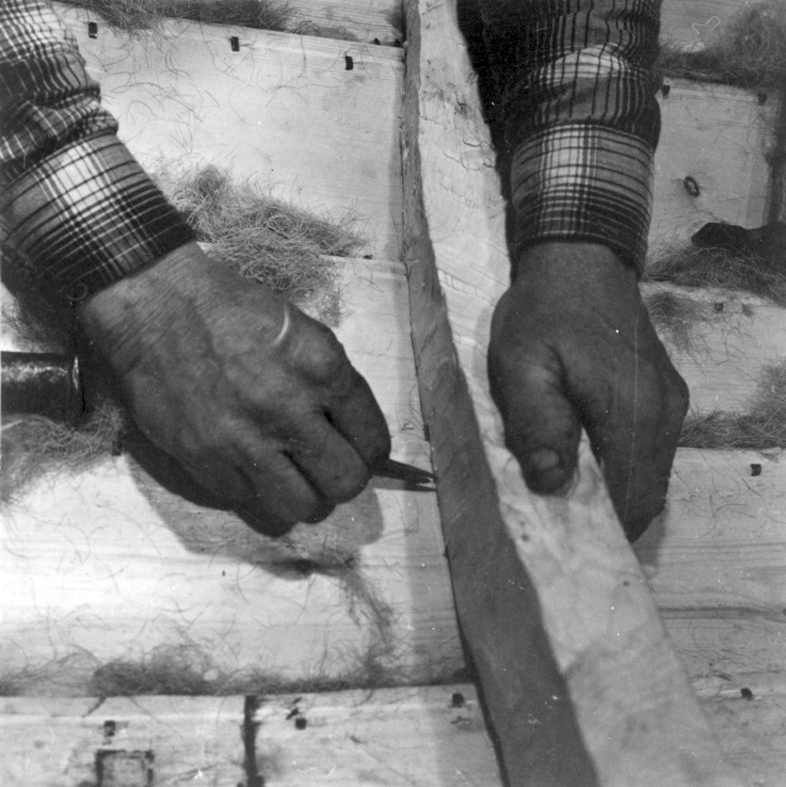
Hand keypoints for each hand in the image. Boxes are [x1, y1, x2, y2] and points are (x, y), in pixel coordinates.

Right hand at [78, 242, 390, 527]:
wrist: (156, 303)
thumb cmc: (235, 308)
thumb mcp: (304, 330)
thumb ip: (333, 384)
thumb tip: (353, 432)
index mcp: (322, 371)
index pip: (373, 443)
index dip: (371, 454)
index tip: (360, 452)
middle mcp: (288, 411)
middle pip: (345, 484)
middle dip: (344, 480)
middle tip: (328, 467)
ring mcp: (244, 440)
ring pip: (301, 506)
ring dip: (304, 495)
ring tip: (293, 476)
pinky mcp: (203, 459)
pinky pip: (247, 498)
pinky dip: (253, 486)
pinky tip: (246, 460)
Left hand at [487, 242, 688, 539]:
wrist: (580, 259)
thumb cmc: (543, 313)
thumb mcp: (521, 364)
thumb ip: (538, 423)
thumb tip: (554, 483)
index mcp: (632, 411)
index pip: (633, 498)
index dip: (603, 530)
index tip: (564, 540)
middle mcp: (665, 413)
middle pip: (646, 492)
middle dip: (605, 514)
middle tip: (559, 519)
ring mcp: (670, 402)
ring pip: (647, 472)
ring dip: (611, 489)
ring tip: (567, 490)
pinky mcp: (664, 393)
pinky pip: (646, 448)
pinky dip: (619, 465)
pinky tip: (585, 458)